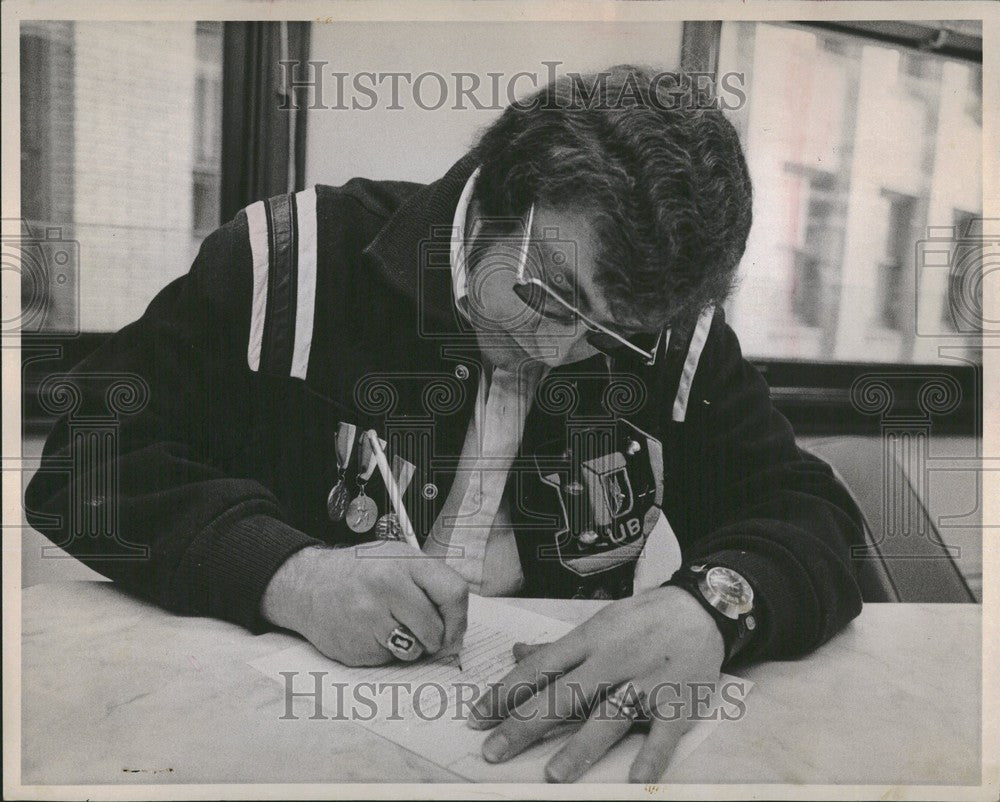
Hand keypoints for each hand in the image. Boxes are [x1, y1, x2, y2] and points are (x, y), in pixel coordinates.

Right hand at [260, 542, 468, 666]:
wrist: (306, 584)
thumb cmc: (359, 572)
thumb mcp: (396, 558)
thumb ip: (429, 583)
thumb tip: (457, 626)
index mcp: (403, 562)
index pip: (453, 593)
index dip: (458, 617)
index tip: (453, 627)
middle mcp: (386, 586)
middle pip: (436, 629)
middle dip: (434, 638)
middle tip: (418, 629)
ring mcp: (368, 617)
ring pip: (414, 650)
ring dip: (409, 646)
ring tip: (388, 625)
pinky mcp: (355, 645)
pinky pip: (387, 660)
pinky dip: (383, 652)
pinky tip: (367, 631)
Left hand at [467, 586, 724, 782]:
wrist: (701, 607)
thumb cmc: (642, 620)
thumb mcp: (597, 624)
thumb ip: (558, 647)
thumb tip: (516, 653)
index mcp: (588, 641)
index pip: (539, 668)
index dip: (505, 693)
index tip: (477, 716)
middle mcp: (612, 661)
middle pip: (563, 695)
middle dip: (526, 724)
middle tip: (494, 751)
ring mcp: (645, 683)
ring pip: (608, 716)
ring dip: (581, 746)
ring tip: (553, 775)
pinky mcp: (678, 702)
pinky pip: (663, 733)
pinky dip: (650, 756)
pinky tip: (633, 778)